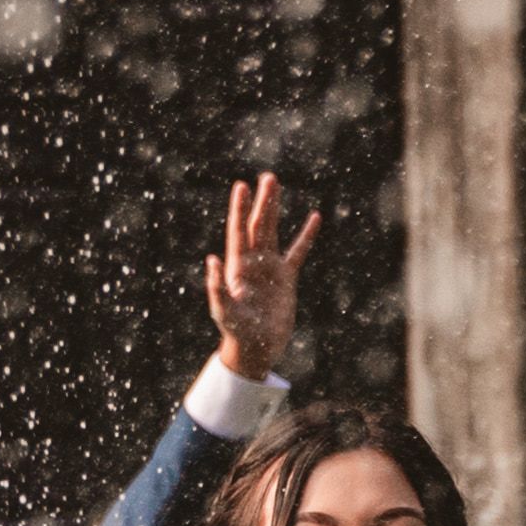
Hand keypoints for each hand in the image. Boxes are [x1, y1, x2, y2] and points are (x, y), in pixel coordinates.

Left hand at [205, 173, 321, 381]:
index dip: (239, 209)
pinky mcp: (286, 279)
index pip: (238, 231)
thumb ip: (217, 287)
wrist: (256, 348)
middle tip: (268, 177)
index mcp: (237, 267)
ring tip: (276, 185)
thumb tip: (212, 259)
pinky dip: (306, 236)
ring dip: (274, 209)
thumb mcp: (224, 311)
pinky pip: (297, 252)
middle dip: (262, 201)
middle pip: (257, 225)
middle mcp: (253, 262)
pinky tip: (314, 218)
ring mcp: (270, 268)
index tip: (241, 186)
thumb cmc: (237, 331)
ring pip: (272, 231)